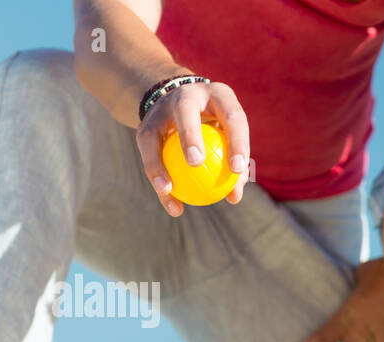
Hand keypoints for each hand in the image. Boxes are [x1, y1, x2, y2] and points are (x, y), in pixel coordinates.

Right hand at [134, 80, 250, 216]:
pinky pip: (148, 153)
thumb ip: (234, 165)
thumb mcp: (231, 139)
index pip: (232, 117)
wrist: (184, 107)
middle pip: (185, 110)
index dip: (237, 141)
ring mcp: (163, 108)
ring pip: (155, 133)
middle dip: (189, 134)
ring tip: (167, 189)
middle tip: (196, 163)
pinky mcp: (146, 124)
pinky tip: (172, 206)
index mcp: (219, 95)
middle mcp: (188, 95)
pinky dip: (156, 177)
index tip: (236, 169)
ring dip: (158, 162)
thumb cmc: (220, 129)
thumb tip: (235, 196)